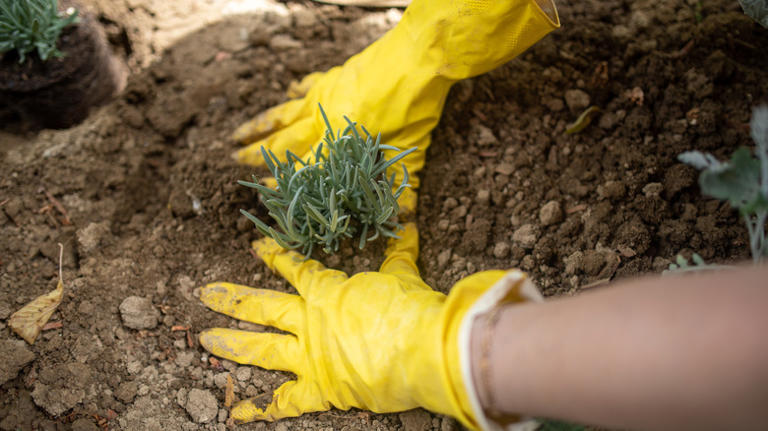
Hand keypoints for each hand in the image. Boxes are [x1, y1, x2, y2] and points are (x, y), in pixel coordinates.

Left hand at [199, 223, 537, 428]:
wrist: (423, 347)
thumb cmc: (411, 307)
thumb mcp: (404, 273)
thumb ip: (399, 251)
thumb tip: (408, 221)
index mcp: (328, 291)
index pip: (295, 269)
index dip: (274, 257)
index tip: (255, 247)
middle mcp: (310, 321)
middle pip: (263, 306)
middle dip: (232, 299)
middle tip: (204, 293)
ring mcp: (310, 356)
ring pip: (262, 348)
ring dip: (232, 343)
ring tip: (205, 339)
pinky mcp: (320, 389)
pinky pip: (286, 402)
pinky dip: (261, 408)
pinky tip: (234, 411)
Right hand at [231, 0, 559, 211]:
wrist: (419, 56)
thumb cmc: (416, 105)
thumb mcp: (411, 151)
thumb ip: (401, 185)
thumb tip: (404, 219)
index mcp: (338, 145)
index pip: (303, 171)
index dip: (284, 185)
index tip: (264, 193)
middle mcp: (323, 121)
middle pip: (282, 142)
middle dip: (256, 154)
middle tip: (234, 161)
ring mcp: (325, 95)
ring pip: (282, 114)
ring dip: (259, 125)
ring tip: (236, 134)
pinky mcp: (334, 77)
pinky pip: (307, 86)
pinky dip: (296, 90)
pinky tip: (288, 92)